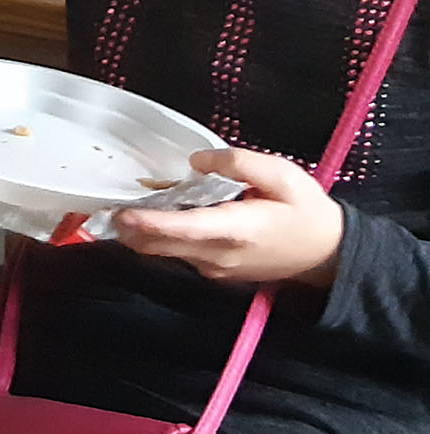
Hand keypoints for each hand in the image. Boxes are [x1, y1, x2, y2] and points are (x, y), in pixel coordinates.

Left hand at [113, 148, 343, 286]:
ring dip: (142, 232)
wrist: (329, 254)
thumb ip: (237, 163)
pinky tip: (156, 213)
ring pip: (166, 252)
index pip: (182, 230)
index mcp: (234, 231)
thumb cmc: (306, 210)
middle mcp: (217, 256)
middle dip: (130, 228)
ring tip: (124, 204)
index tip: (121, 213)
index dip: (149, 222)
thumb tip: (195, 162)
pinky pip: (179, 254)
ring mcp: (214, 268)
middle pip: (162, 245)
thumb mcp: (281, 174)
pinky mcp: (215, 271)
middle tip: (104, 205)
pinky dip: (161, 236)